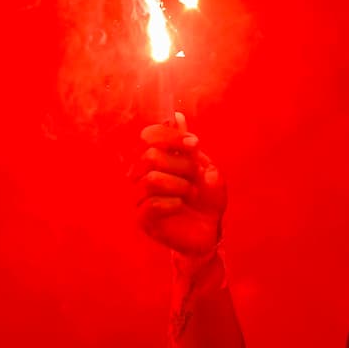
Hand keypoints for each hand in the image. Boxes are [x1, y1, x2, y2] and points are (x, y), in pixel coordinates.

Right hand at [134, 114, 226, 256]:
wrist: (209, 230)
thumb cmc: (206, 198)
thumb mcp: (205, 168)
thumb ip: (188, 146)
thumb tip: (176, 117)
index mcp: (154, 159)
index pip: (148, 136)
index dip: (171, 136)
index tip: (194, 144)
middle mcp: (141, 175)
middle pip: (150, 157)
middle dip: (181, 164)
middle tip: (196, 176)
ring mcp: (139, 198)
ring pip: (151, 180)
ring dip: (179, 185)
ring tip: (192, 194)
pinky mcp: (142, 219)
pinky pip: (152, 204)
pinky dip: (173, 203)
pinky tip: (181, 206)